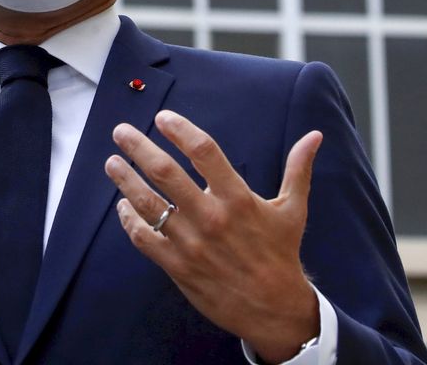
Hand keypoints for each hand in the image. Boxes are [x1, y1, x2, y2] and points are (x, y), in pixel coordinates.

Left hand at [104, 110, 321, 363]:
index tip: (163, 117)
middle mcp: (211, 217)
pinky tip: (123, 205)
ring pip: (148, 204)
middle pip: (166, 172)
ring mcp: (191, 242)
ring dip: (125, 180)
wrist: (274, 308)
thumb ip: (298, 169)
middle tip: (122, 132)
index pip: (204, 152)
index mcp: (238, 198)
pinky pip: (145, 238)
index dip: (180, 130)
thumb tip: (314, 136)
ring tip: (112, 163)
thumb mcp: (293, 210)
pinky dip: (129, 219)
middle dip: (139, 148)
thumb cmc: (281, 254)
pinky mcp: (177, 265)